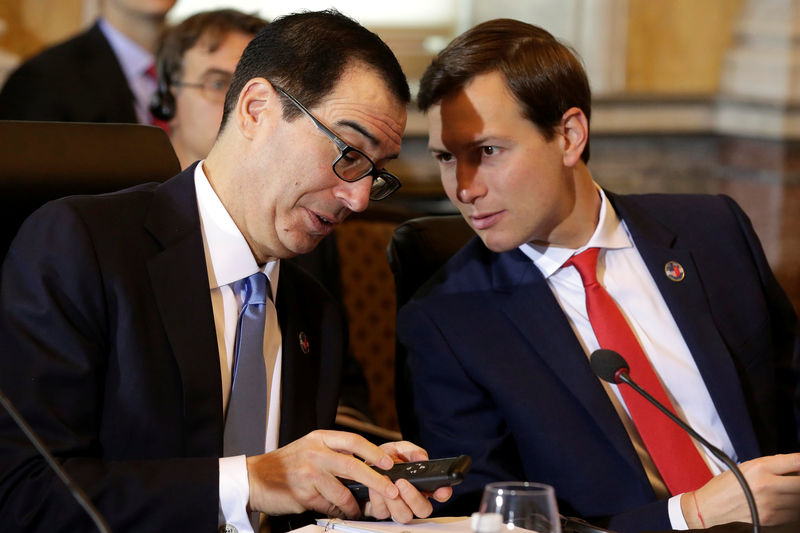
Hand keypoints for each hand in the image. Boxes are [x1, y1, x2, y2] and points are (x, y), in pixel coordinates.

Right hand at [246, 430, 398, 517]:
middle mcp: (315, 453)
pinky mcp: (303, 494)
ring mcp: (309, 474)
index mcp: (319, 438)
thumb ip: (334, 452)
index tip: (389, 462)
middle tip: (390, 489)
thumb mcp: (310, 447)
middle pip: (354, 466)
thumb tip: (365, 464)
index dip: (374, 452)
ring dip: (354, 504)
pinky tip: (336, 510)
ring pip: (343, 492)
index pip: (353, 441)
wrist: (256, 478)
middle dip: (377, 480)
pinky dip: (336, 511)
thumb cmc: (285, 464)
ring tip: (356, 508)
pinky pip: (329, 506)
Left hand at [363, 441, 452, 522]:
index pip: (440, 493)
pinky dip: (378, 499)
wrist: (363, 465)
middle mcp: (412, 499)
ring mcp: (397, 507)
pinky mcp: (381, 511)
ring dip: (395, 501)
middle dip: (414, 498)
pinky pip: (382, 513)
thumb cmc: (383, 459)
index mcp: (423, 484)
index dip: (443, 493)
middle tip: (402, 483)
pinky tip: (374, 486)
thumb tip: (422, 458)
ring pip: (404, 516)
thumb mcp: (399, 448)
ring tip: (387, 482)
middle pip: (423, 510)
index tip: (441, 489)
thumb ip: (412, 451)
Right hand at [681, 453, 799, 527]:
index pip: (796, 461)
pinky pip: (793, 512)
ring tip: (784, 489)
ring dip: (795, 493)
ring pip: (799, 499)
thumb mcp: (747, 466)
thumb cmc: (726, 485)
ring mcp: (771, 504)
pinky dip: (791, 506)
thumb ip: (773, 465)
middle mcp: (767, 485)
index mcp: (759, 468)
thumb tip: (796, 465)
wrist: (711, 506)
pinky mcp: (772, 518)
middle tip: (795, 478)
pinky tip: (780, 501)